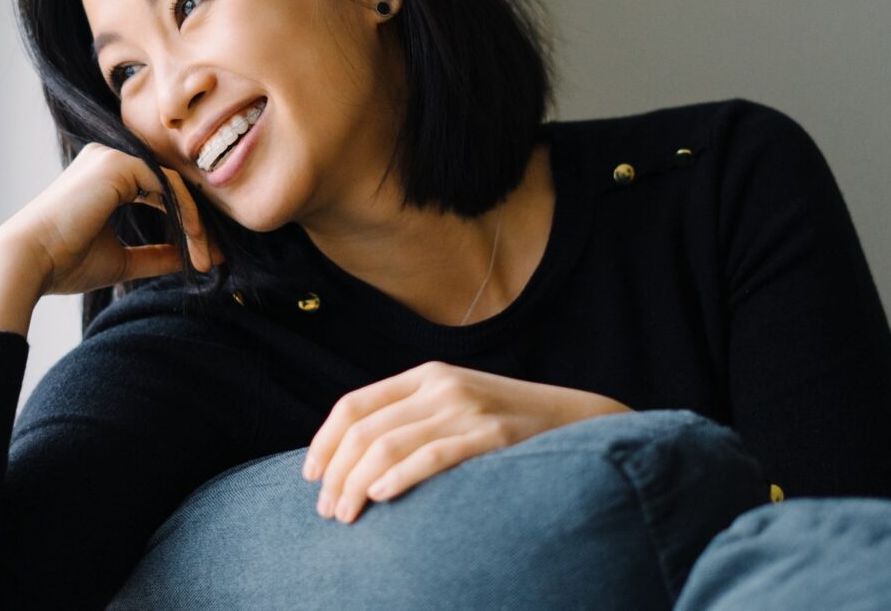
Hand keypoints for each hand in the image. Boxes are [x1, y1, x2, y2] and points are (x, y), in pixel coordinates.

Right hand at [4, 141, 219, 296]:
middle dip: (195, 224)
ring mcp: (112, 156)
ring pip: (172, 184)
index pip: (159, 191)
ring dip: (194, 222)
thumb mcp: (122, 259)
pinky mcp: (118, 164)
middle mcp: (108, 158)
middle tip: (209, 259)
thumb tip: (197, 259)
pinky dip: (185, 212)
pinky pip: (167, 184)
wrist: (29, 262)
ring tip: (202, 258)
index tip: (203, 257)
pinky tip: (193, 240)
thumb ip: (158, 254)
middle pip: (169, 185)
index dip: (185, 223)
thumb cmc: (65, 263)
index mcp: (105, 176)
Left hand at [302, 361, 631, 523]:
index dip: (324, 442)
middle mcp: (441, 385)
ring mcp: (466, 408)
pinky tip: (379, 497)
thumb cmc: (509, 425)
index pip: (353, 404)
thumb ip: (413, 418)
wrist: (581, 420)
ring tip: (345, 515)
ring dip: (356, 485)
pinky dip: (399, 477)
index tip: (310, 476)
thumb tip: (356, 460)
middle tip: (327, 510)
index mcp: (426, 374)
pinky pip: (432, 456)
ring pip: (388, 446)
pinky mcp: (491, 436)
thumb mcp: (456, 405)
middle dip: (336, 473)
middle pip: (364, 430)